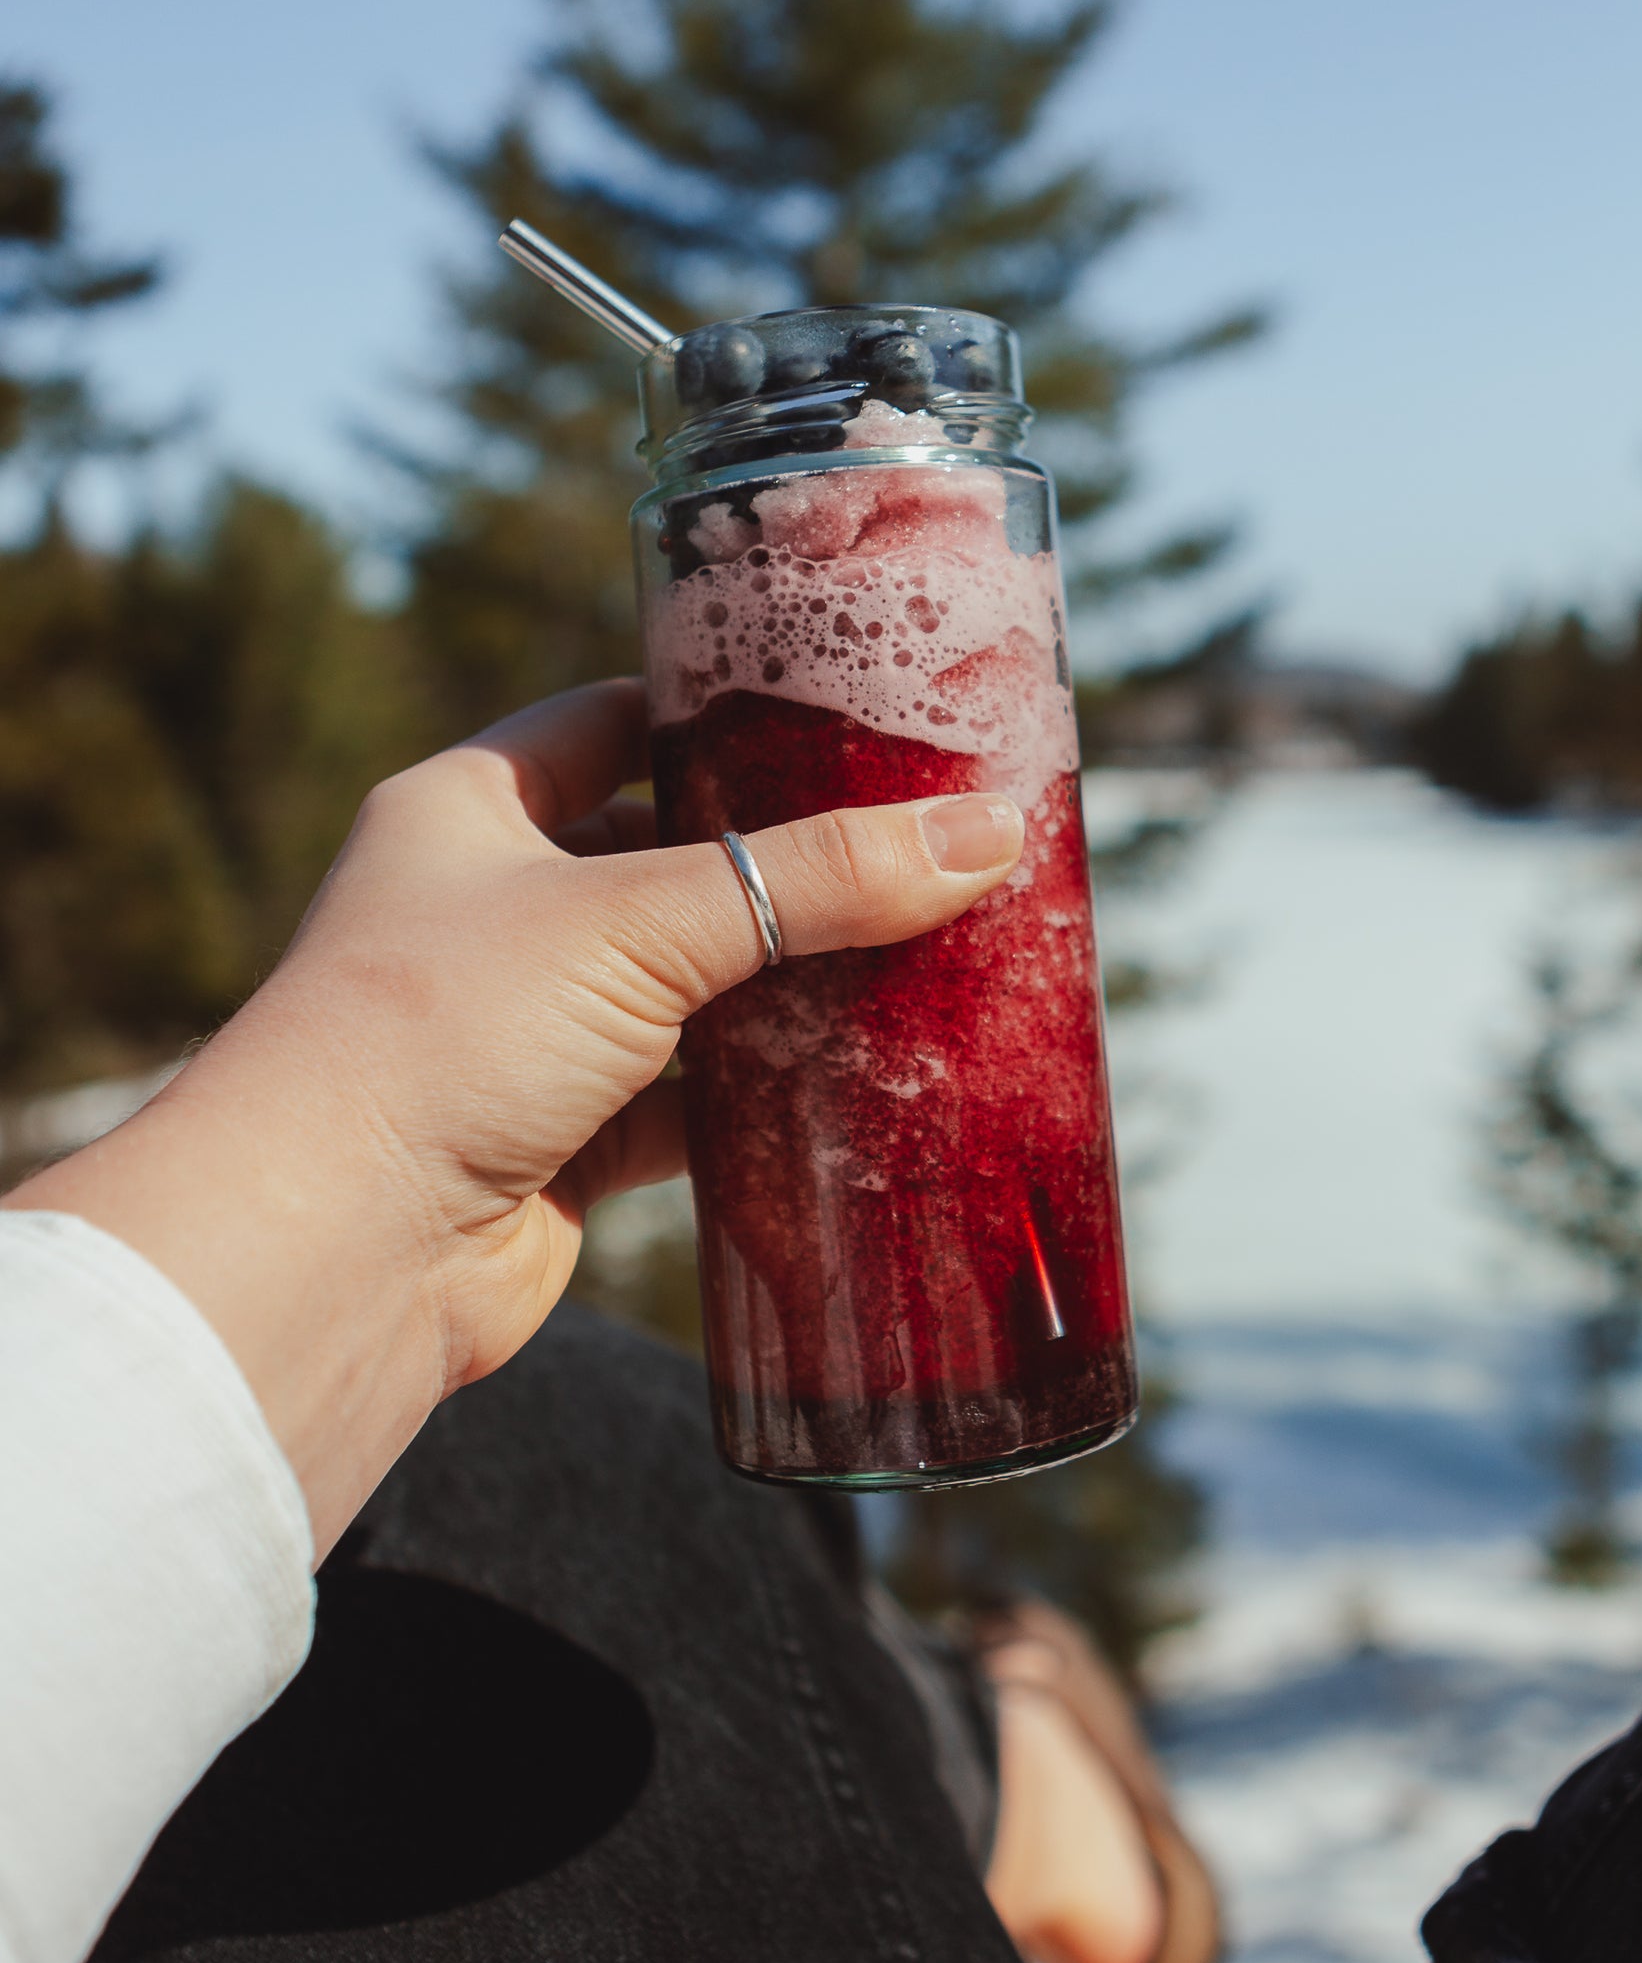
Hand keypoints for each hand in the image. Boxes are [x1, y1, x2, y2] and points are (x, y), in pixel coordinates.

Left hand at [8, 680, 1022, 1552]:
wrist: (334, 1250)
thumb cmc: (443, 1035)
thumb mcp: (643, 922)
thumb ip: (818, 877)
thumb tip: (985, 835)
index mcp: (469, 808)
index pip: (612, 722)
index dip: (719, 713)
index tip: (842, 713)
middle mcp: (486, 912)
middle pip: (662, 860)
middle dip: (779, 863)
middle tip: (914, 841)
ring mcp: (521, 1033)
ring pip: (683, 989)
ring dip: (781, 985)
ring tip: (920, 953)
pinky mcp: (556, 1145)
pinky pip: (683, 1105)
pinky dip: (760, 1099)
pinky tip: (857, 1084)